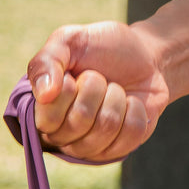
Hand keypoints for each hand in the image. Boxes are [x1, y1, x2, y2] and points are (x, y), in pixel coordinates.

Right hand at [27, 21, 169, 162]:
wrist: (145, 54)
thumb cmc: (103, 48)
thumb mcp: (71, 40)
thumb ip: (47, 60)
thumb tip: (44, 94)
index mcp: (43, 112)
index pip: (47, 118)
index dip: (68, 89)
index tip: (75, 74)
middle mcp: (62, 136)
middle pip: (80, 121)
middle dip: (97, 87)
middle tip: (100, 78)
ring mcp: (91, 146)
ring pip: (106, 127)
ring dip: (117, 97)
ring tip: (115, 88)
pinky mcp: (119, 148)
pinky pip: (130, 133)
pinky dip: (135, 109)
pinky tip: (130, 102)